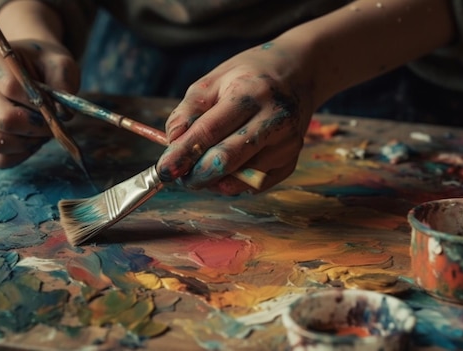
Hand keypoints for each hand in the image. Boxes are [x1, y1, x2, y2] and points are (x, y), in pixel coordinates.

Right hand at [0, 40, 79, 167]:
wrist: (27, 71)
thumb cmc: (42, 66)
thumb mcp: (59, 63)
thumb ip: (63, 81)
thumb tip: (61, 113)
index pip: (11, 86)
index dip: (39, 101)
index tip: (55, 104)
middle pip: (4, 118)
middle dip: (37, 125)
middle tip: (52, 122)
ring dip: (29, 142)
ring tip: (40, 130)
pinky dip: (21, 154)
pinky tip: (29, 139)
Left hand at [157, 42, 314, 194]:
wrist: (299, 72)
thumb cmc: (248, 76)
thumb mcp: (213, 81)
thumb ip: (188, 112)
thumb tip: (172, 145)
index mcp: (251, 94)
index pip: (210, 132)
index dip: (183, 154)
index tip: (163, 169)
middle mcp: (275, 120)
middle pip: (227, 161)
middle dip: (196, 174)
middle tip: (179, 175)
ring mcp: (287, 144)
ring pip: (241, 179)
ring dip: (214, 180)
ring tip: (204, 166)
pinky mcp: (292, 161)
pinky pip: (255, 186)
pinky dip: (234, 182)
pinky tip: (229, 167)